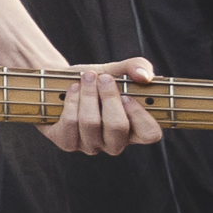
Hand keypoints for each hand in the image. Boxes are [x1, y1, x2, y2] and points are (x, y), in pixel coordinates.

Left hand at [38, 58, 163, 156]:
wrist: (62, 82)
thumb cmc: (96, 80)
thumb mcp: (117, 69)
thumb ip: (137, 67)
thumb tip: (144, 76)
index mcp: (134, 130)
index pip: (150, 134)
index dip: (140, 115)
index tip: (128, 95)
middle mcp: (114, 143)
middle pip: (118, 127)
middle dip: (109, 97)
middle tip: (103, 77)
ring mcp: (90, 146)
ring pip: (91, 123)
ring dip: (88, 94)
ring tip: (86, 78)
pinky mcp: (67, 143)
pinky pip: (71, 123)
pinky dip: (71, 101)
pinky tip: (73, 89)